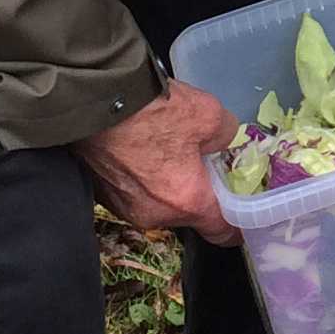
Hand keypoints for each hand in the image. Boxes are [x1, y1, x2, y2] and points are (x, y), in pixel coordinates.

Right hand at [76, 80, 241, 244]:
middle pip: (187, 212)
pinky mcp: (101, 195)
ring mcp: (123, 208)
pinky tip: (138, 148)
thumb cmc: (152, 110)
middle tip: (200, 160)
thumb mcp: (208, 113)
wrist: (91, 101)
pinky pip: (132, 193)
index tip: (243, 215)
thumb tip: (224, 140)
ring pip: (158, 203)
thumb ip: (227, 133)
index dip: (237, 225)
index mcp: (186, 201)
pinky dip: (140, 177)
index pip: (221, 232)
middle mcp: (154, 215)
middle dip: (196, 190)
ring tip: (164, 147)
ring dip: (166, 182)